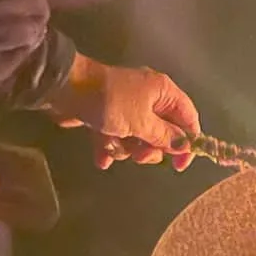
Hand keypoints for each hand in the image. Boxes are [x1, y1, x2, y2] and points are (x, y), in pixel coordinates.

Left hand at [42, 54, 200, 170]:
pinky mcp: (107, 115)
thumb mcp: (142, 123)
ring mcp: (127, 107)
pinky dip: (110, 146)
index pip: (188, 117)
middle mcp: (148, 98)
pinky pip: (117, 137)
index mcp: (163, 92)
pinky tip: (101, 158)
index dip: (188, 141)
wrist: (67, 90)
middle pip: (162, 132)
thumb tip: (186, 145)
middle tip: (138, 154)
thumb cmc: (111, 103)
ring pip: (138, 138)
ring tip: (113, 146)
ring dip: (126, 148)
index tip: (179, 165)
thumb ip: (165, 136)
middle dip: (149, 148)